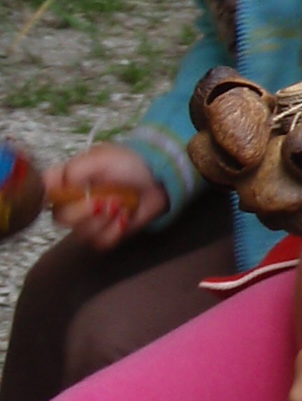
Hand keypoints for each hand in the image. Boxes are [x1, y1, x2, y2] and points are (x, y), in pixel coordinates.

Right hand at [46, 145, 165, 248]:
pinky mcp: (107, 233)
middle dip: (85, 211)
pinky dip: (116, 230)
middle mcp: (74, 202)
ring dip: (104, 220)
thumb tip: (53, 186)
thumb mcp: (101, 159)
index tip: (71, 192)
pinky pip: (101, 242)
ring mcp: (90, 220)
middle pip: (61, 219)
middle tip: (107, 200)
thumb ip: (75, 171)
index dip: (50, 196)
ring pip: (81, 234)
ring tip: (121, 205)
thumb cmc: (129, 162)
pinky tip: (126, 217)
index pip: (43, 192)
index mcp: (68, 181)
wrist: (159, 177)